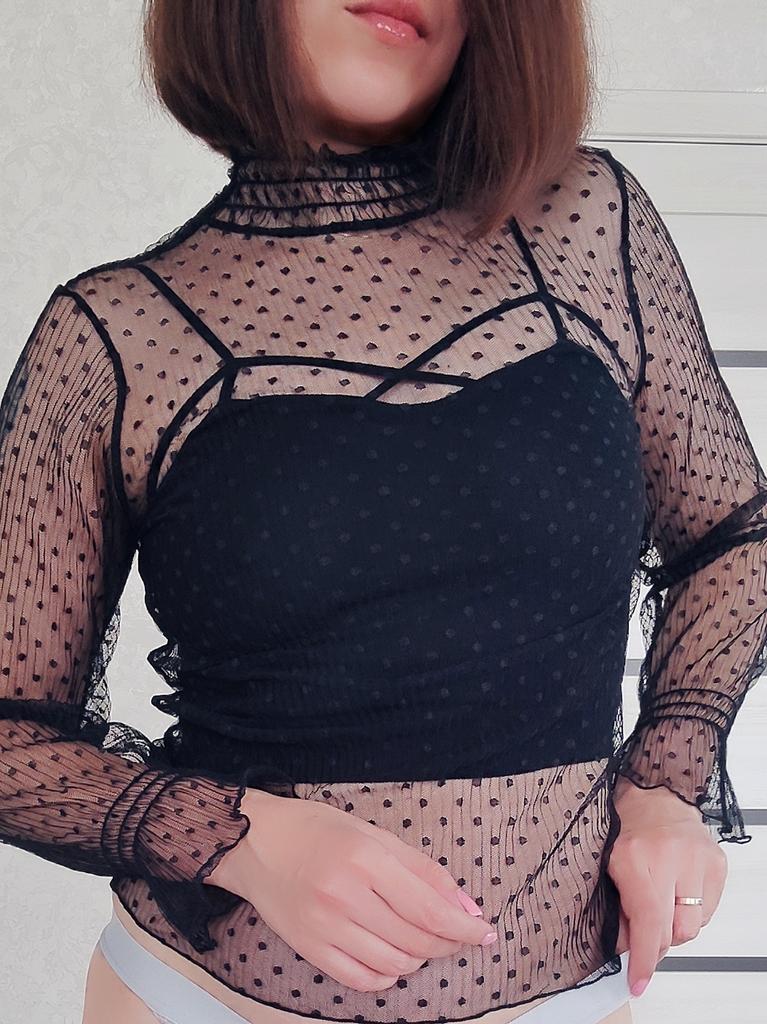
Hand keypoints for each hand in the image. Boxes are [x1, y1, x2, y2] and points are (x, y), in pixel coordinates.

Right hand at [206, 788, 498, 990]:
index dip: (463, 927)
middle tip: (458, 935)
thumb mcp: (373, 833)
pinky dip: (387, 977)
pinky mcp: (309, 948)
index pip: (429, 908)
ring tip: (419, 940)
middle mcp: (345, 894)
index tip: (484, 931)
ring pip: (393, 965)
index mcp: (365, 857)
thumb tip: (464, 906)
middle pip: (416, 940)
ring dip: (418, 958)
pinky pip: (361, 980)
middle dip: (448, 943)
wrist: (253, 842)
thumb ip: (422, 870)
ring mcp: (324, 926)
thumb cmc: (315, 829)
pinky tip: (391, 959)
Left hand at [608, 775, 728, 998]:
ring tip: (662, 902)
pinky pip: (708, 911)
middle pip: (673, 931)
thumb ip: (617, 907)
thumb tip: (627, 948)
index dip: (644, 958)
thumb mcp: (608, 864)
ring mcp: (698, 860)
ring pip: (693, 926)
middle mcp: (670, 859)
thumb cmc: (627, 824)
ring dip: (675, 926)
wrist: (657, 791)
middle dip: (657, 942)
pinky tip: (678, 891)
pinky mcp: (717, 863)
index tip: (639, 982)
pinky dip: (691, 911)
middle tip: (645, 934)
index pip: (647, 921)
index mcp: (635, 858)